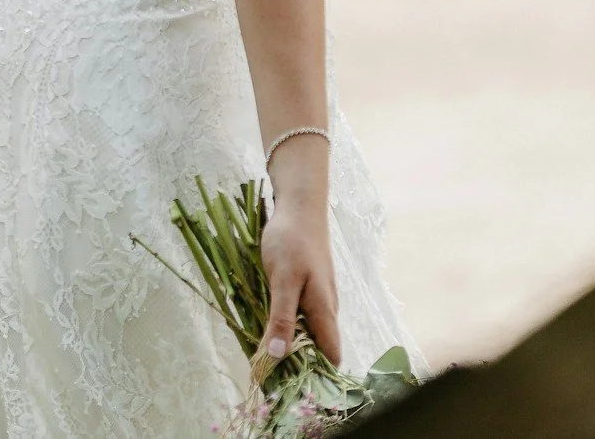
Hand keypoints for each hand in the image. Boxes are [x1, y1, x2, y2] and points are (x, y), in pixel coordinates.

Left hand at [257, 186, 341, 370]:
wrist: (299, 206)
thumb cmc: (290, 242)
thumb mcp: (282, 281)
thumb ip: (281, 318)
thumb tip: (278, 356)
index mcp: (324, 311)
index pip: (331, 356)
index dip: (315, 376)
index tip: (289, 388)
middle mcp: (327, 308)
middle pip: (320, 348)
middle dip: (298, 363)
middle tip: (267, 374)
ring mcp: (319, 297)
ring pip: (310, 331)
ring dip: (291, 344)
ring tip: (263, 355)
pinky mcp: (309, 287)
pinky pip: (302, 316)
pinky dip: (288, 326)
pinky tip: (268, 325)